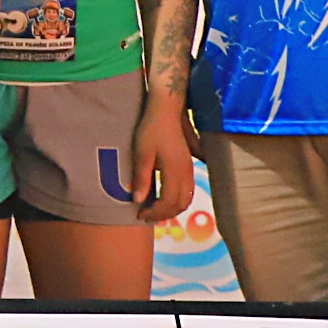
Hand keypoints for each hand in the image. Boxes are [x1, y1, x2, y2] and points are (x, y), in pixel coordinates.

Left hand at [127, 97, 197, 223]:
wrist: (166, 111)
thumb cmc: (151, 130)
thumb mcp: (142, 154)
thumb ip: (142, 178)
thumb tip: (138, 201)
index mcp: (174, 172)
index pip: (168, 202)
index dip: (155, 212)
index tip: (140, 215)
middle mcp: (186, 173)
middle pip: (180, 204)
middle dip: (164, 214)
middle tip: (146, 216)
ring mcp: (189, 169)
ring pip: (186, 198)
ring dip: (172, 208)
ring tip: (155, 210)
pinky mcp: (188, 165)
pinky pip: (188, 190)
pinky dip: (177, 200)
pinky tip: (164, 197)